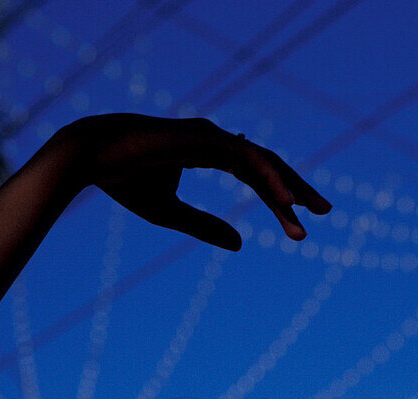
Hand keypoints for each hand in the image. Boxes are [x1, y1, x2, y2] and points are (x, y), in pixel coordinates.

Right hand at [61, 114, 330, 250]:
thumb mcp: (171, 214)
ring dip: (288, 189)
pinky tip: (286, 200)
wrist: (92, 158)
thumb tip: (242, 244)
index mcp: (210, 152)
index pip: (255, 175)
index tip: (299, 226)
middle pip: (268, 165)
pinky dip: (268, 179)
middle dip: (297, 190)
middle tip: (325, 213)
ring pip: (262, 162)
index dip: (278, 200)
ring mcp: (212, 135)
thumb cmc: (126, 181)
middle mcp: (216, 139)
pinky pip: (246, 159)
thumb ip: (205, 227)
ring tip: (310, 214)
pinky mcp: (204, 138)